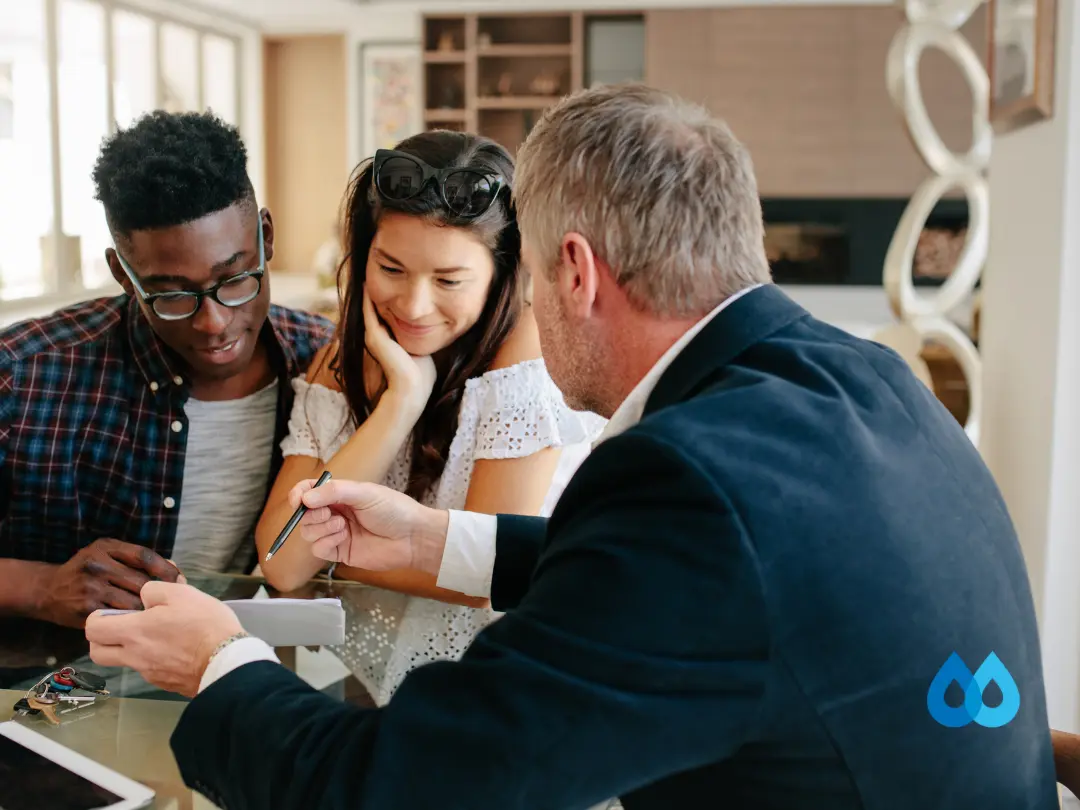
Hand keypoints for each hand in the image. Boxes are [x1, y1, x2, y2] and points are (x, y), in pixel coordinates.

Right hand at [34, 539, 181, 628]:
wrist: (49, 590)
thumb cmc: (88, 571)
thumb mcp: (108, 554)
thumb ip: (137, 559)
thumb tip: (175, 569)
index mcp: (106, 547)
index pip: (144, 556)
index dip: (166, 569)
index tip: (179, 580)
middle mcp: (97, 565)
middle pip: (141, 581)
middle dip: (159, 594)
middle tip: (172, 603)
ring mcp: (90, 587)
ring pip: (132, 602)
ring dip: (147, 609)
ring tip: (157, 614)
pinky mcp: (86, 609)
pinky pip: (118, 617)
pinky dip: (131, 620)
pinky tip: (138, 623)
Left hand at [86, 582, 242, 697]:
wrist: (227, 662)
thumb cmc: (204, 625)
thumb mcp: (182, 593)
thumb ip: (155, 590)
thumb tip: (144, 597)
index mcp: (134, 632)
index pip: (93, 629)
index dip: (96, 618)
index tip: (112, 612)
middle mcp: (135, 656)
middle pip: (97, 653)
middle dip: (103, 639)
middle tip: (124, 626)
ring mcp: (149, 673)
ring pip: (125, 661)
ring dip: (131, 648)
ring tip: (159, 635)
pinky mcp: (165, 684)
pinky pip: (149, 670)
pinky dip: (155, 659)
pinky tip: (178, 649)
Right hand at [290, 478, 448, 574]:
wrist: (412, 537)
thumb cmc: (393, 510)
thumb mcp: (364, 493)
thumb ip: (334, 492)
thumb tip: (305, 499)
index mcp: (340, 495)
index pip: (309, 492)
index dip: (299, 495)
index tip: (299, 500)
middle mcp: (335, 513)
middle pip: (305, 514)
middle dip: (311, 514)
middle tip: (329, 513)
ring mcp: (336, 533)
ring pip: (308, 532)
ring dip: (321, 528)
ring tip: (342, 526)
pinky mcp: (340, 552)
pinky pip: (318, 549)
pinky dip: (325, 543)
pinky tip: (343, 538)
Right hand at [362, 285, 435, 413]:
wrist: (413, 388)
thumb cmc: (422, 374)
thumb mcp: (421, 349)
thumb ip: (421, 338)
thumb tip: (435, 327)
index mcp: (388, 341)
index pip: (385, 316)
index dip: (387, 300)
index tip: (391, 284)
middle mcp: (377, 338)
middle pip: (375, 310)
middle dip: (376, 293)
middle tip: (372, 273)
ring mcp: (372, 337)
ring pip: (368, 309)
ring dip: (367, 293)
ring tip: (366, 274)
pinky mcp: (373, 336)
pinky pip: (367, 311)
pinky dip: (366, 297)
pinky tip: (364, 283)